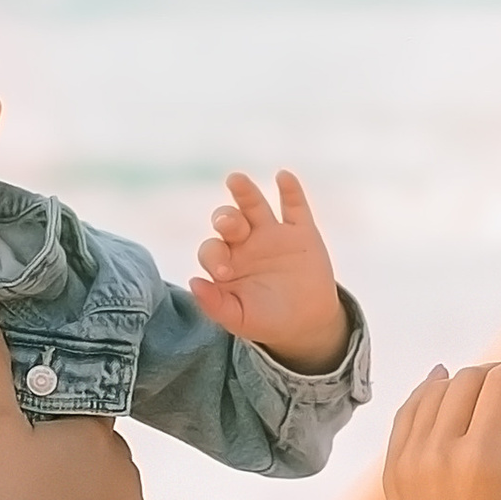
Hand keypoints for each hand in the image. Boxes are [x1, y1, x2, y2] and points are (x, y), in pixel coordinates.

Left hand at [190, 171, 347, 372]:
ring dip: (245, 192)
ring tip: (235, 179)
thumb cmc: (265, 319)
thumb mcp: (238, 319)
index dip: (214, 255)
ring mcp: (273, 234)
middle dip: (225, 218)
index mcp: (226, 261)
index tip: (224, 272)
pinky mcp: (301, 233)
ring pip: (254, 206)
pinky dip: (290, 190)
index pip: (211, 249)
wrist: (307, 322)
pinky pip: (295, 207)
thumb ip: (214, 305)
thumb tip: (193, 283)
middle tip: (227, 225)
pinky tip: (283, 177)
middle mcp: (245, 242)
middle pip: (228, 220)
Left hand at [382, 354, 500, 499]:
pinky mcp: (392, 473)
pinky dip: (427, 394)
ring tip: (492, 383)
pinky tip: (443, 384)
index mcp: (483, 461)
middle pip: (470, 381)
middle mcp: (438, 454)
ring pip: (435, 392)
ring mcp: (408, 462)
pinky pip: (407, 416)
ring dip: (467, 379)